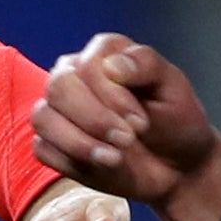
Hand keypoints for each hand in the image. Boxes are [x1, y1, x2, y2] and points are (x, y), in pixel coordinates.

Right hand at [33, 34, 220, 220]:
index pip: (87, 65)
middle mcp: (75, 76)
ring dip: (79, 142)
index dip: (110, 95)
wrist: (177, 166)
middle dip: (94, 119)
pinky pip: (42, 148)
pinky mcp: (54, 144)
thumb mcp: (173, 88)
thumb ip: (147, 65)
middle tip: (127, 139)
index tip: (140, 122)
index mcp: (103, 53)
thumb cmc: (176, 121)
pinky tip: (100, 165)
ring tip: (115, 158)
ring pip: (43, 118)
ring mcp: (60, 111)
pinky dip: (70, 159)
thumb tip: (112, 65)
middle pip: (58, 88)